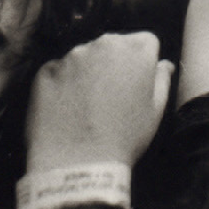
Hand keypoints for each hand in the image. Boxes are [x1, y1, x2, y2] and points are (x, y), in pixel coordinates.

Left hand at [25, 31, 173, 175]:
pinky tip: (67, 110)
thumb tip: (163, 65)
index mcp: (136, 49)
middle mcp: (103, 43)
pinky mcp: (45, 72)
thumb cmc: (124, 139)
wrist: (78, 165)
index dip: (142, 65)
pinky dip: (62, 85)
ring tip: (87, 109)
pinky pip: (57, 72)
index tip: (136, 86)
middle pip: (112, 46)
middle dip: (113, 65)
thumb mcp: (156, 111)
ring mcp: (71, 57)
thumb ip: (162, 79)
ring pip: (84, 58)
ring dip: (87, 74)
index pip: (145, 43)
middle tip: (111, 99)